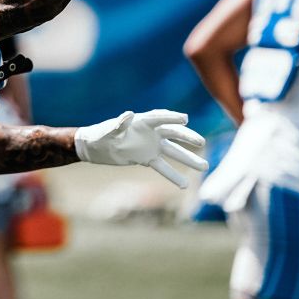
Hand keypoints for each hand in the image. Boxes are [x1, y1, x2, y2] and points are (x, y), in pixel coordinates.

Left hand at [74, 109, 207, 187]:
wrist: (94, 147)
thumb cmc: (98, 135)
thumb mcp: (107, 131)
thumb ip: (118, 125)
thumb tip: (129, 114)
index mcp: (141, 121)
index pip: (159, 117)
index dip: (171, 118)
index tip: (185, 119)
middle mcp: (150, 132)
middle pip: (172, 133)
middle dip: (187, 137)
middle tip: (201, 142)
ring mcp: (150, 146)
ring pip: (173, 152)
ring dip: (188, 159)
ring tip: (204, 166)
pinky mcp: (147, 158)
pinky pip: (163, 167)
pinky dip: (173, 175)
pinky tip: (185, 185)